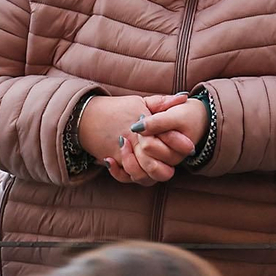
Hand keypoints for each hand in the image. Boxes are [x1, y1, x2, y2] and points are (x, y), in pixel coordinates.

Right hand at [79, 94, 197, 185]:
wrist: (86, 116)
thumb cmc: (117, 108)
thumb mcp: (140, 102)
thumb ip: (162, 102)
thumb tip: (184, 98)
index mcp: (144, 128)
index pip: (167, 139)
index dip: (180, 144)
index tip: (189, 146)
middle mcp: (134, 144)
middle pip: (156, 163)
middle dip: (168, 164)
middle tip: (176, 158)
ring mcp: (123, 155)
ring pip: (142, 175)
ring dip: (151, 171)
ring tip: (158, 162)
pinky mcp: (114, 161)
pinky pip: (125, 176)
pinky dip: (132, 174)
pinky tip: (137, 167)